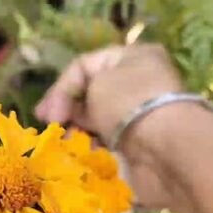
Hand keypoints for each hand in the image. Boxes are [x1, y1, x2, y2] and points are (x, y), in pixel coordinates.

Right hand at [34, 43, 191, 210]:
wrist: (165, 150)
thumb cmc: (129, 103)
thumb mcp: (96, 81)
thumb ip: (76, 90)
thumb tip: (72, 111)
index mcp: (133, 57)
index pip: (85, 65)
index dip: (60, 88)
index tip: (47, 114)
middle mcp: (138, 83)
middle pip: (90, 94)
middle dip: (67, 110)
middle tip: (50, 127)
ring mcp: (139, 117)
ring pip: (97, 120)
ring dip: (77, 131)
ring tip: (64, 143)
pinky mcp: (139, 146)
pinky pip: (107, 143)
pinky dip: (90, 148)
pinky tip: (78, 155)